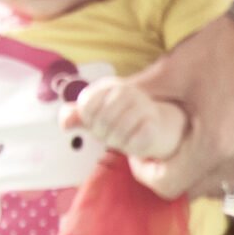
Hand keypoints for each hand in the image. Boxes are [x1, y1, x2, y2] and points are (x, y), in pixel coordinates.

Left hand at [66, 77, 187, 163]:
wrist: (168, 125)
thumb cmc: (129, 120)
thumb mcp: (101, 114)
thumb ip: (78, 115)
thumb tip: (64, 124)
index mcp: (113, 86)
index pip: (86, 108)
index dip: (90, 121)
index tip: (101, 122)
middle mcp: (129, 93)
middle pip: (100, 124)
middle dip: (104, 135)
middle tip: (116, 134)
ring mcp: (144, 107)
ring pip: (115, 135)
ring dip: (119, 143)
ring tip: (126, 139)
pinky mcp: (155, 126)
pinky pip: (132, 144)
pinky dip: (132, 148)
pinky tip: (139, 143)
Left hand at [121, 14, 233, 199]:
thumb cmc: (223, 48)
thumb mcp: (170, 71)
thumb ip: (126, 95)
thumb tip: (73, 113)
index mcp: (214, 144)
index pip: (169, 186)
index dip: (146, 174)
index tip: (142, 153)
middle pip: (195, 191)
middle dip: (173, 175)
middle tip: (162, 149)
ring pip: (223, 186)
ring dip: (201, 175)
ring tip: (190, 147)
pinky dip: (227, 167)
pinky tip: (219, 142)